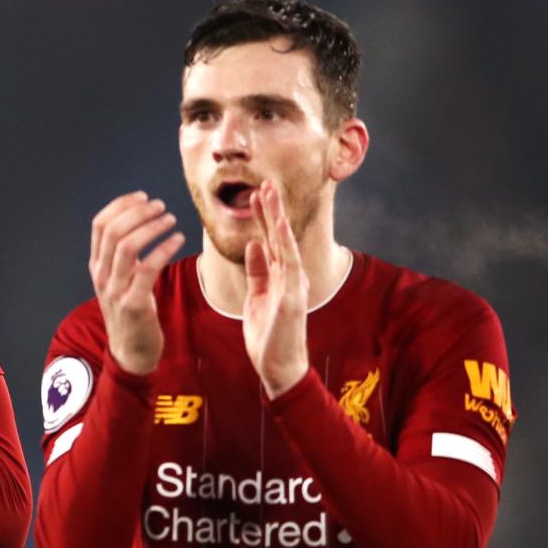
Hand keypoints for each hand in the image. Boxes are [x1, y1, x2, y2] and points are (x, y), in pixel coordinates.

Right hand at [89, 191, 182, 373]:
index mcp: (96, 266)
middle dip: (139, 212)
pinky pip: (148, 268)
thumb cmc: (131, 311)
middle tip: (161, 206)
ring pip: (128, 246)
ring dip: (152, 227)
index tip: (143, 197)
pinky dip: (164, 248)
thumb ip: (122, 256)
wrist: (131, 351)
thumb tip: (139, 222)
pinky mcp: (134, 304)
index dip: (121, 205)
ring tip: (171, 219)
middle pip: (113, 231)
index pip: (100, 225)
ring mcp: (115, 290)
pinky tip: (178, 240)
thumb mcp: (119, 280)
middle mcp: (102, 276)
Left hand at [243, 180, 310, 398]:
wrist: (277, 365)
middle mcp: (289, 276)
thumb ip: (257, 270)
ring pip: (285, 244)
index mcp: (279, 275)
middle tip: (265, 182)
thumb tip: (253, 244)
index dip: (264, 217)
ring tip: (270, 193)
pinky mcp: (293, 297)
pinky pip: (289, 266)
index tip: (258, 192)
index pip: (270, 240)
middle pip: (278, 236)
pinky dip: (284, 245)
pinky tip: (278, 226)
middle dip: (272, 209)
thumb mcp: (256, 296)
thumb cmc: (268, 334)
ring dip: (277, 218)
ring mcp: (293, 285)